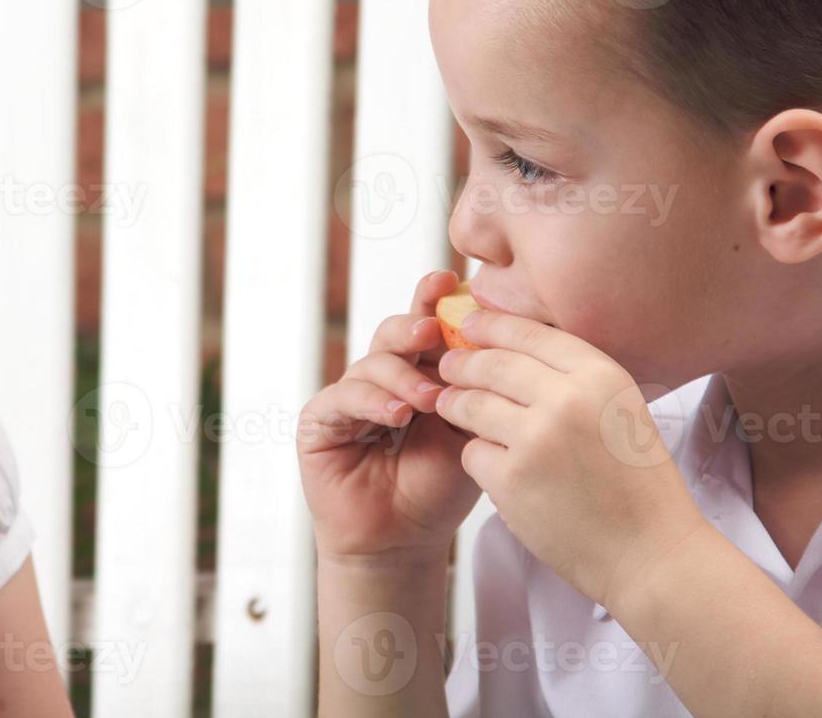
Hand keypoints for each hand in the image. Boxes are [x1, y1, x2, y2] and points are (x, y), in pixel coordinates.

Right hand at [297, 270, 484, 564]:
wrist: (402, 543)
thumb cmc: (438, 490)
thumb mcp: (468, 433)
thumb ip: (474, 390)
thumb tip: (501, 339)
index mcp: (420, 372)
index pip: (427, 326)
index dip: (434, 299)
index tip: (450, 279)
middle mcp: (382, 378)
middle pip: (394, 332)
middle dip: (414, 325)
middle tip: (433, 330)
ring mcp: (348, 397)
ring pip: (371, 362)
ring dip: (401, 376)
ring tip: (426, 401)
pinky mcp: (320, 421)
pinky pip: (344, 397)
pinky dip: (372, 402)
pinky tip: (395, 415)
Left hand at [432, 309, 705, 610]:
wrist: (652, 556)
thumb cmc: (639, 487)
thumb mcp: (623, 412)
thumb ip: (577, 379)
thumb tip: (518, 347)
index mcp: (601, 376)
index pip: (530, 332)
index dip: (492, 324)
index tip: (469, 322)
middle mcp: (567, 399)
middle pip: (491, 363)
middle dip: (462, 363)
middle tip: (448, 365)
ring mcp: (536, 438)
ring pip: (472, 404)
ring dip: (456, 404)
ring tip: (451, 406)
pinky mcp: (512, 478)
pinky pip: (472, 453)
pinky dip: (477, 457)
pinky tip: (492, 465)